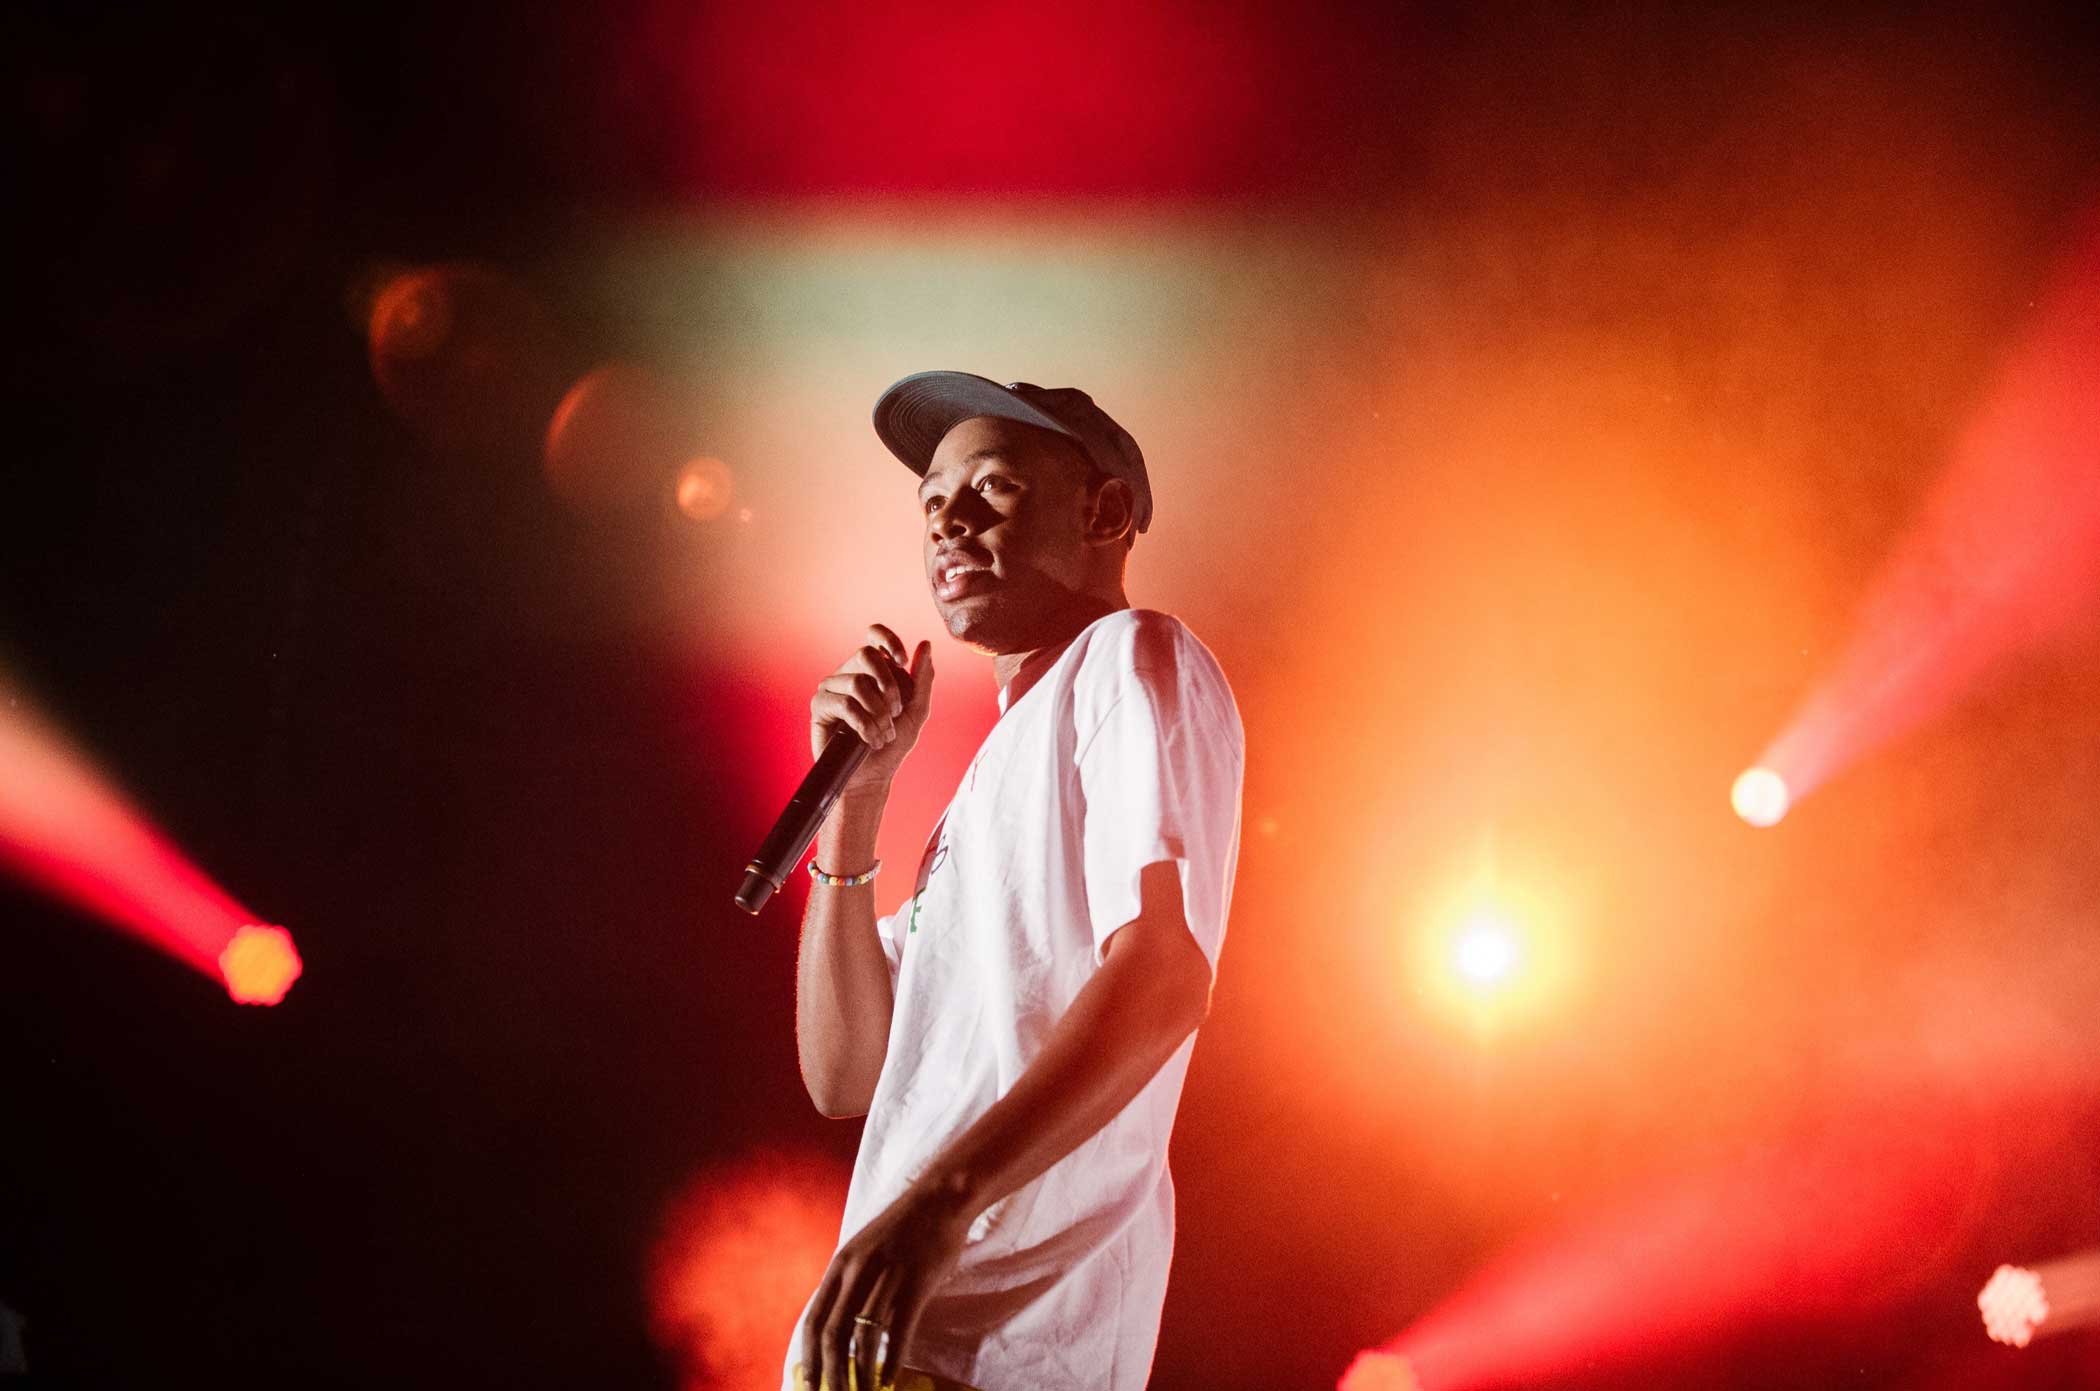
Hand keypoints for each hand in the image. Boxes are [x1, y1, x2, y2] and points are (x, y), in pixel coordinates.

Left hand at [799, 1181, 969, 1390]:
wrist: (940, 1199)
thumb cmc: (903, 1229)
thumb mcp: (863, 1250)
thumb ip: (849, 1283)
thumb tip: (836, 1325)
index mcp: (840, 1265)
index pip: (813, 1321)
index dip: (807, 1358)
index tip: (807, 1386)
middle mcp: (856, 1271)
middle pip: (833, 1335)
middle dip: (830, 1375)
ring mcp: (886, 1276)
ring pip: (864, 1336)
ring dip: (861, 1374)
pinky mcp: (916, 1282)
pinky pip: (899, 1329)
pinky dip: (893, 1359)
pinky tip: (890, 1378)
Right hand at [810, 625, 934, 796]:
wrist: (871, 777)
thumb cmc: (892, 744)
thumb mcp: (917, 711)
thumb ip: (922, 679)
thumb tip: (925, 644)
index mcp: (874, 669)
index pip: (875, 635)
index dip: (889, 640)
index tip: (903, 661)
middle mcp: (851, 672)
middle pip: (867, 654)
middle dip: (888, 685)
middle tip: (895, 712)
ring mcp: (832, 687)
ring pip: (858, 682)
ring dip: (878, 713)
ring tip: (884, 734)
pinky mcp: (819, 705)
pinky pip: (844, 704)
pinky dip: (864, 725)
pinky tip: (870, 740)